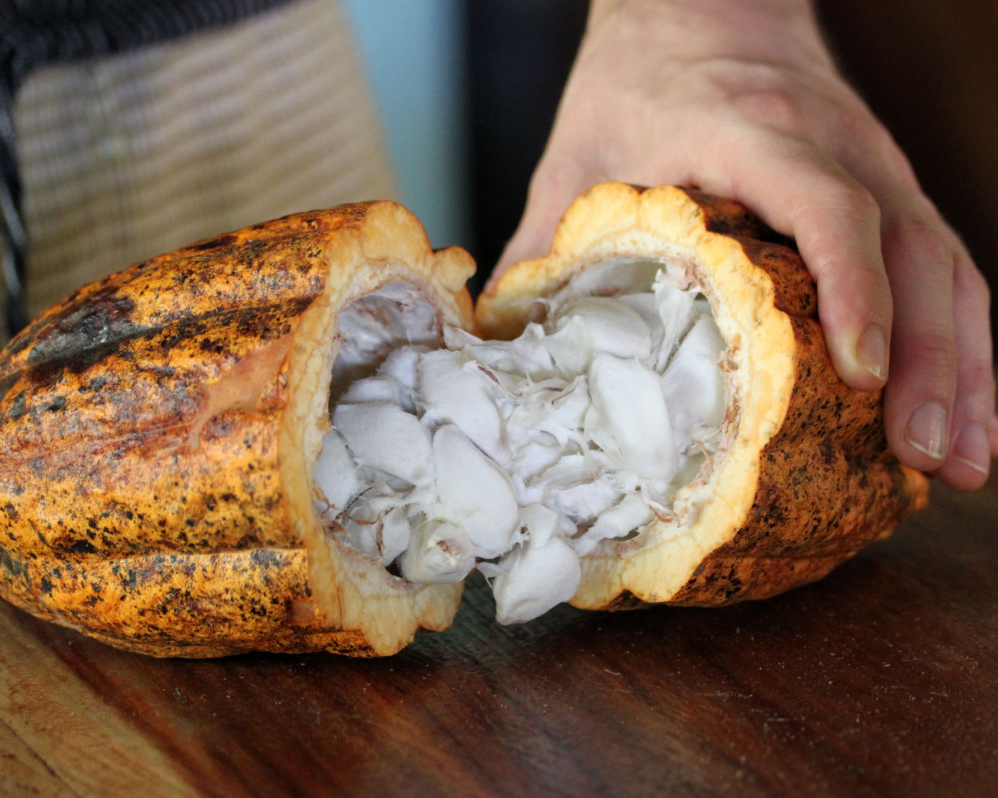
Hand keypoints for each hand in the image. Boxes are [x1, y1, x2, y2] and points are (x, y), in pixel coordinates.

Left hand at [492, 0, 996, 489]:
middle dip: (930, 363)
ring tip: (957, 464)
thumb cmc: (634, 82)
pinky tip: (962, 404)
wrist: (703, 3)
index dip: (853, 290)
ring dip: (963, 367)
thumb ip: (543, 248)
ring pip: (946, 266)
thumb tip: (501, 345)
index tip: (859, 375)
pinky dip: (961, 339)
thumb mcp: (576, 157)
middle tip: (922, 459)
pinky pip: (946, 263)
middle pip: (910, 253)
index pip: (828, 206)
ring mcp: (874, 164)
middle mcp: (833, 145)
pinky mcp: (889, 185)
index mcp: (748, 133)